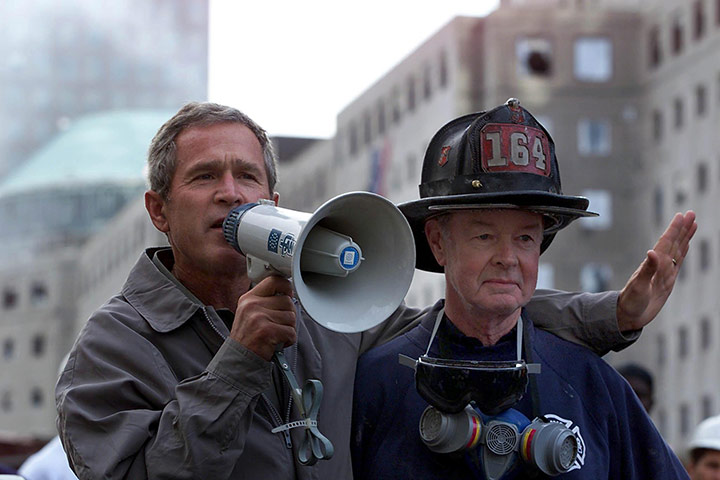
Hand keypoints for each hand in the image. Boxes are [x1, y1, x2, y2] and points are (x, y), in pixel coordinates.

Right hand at [231, 276, 296, 360]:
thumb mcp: (250, 313)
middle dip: (288, 315)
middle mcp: (253, 305)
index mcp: (249, 298)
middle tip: (278, 325)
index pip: (275, 281)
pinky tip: (278, 343)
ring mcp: (259, 318)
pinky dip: (289, 340)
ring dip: (288, 329)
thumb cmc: (248, 338)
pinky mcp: (267, 331)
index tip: (288, 295)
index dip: (286, 287)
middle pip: (287, 301)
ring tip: (276, 335)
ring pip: (291, 317)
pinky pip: (291, 332)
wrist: (238, 360)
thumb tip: (288, 294)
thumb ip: (266, 301)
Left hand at [617, 211, 696, 331]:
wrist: (628, 315)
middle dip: (682, 229)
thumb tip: (652, 252)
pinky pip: (678, 263)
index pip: (666, 243)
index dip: (674, 229)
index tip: (682, 216)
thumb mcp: (638, 287)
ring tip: (692, 224)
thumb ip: (646, 270)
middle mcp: (659, 266)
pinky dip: (683, 252)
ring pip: (677, 250)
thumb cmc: (630, 302)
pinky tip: (686, 245)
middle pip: (673, 243)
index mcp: (653, 265)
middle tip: (691, 213)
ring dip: (685, 237)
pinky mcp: (667, 281)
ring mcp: (664, 272)